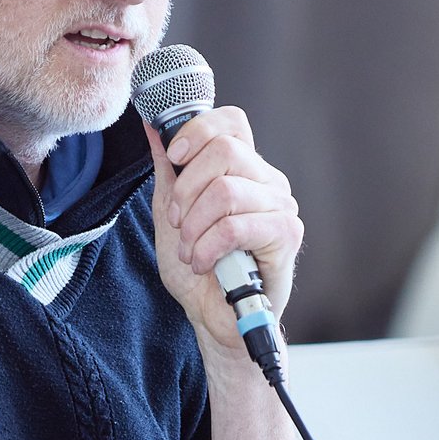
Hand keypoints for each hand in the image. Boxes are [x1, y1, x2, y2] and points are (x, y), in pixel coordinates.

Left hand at [144, 108, 302, 356]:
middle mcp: (267, 181)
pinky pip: (235, 226)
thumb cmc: (198, 268)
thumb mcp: (170, 213)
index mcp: (243, 169)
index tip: (174, 158)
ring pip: (226, 191)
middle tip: (178, 222)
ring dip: (194, 227)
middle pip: (224, 150)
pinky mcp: (285, 235)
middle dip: (186, 190)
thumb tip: (153, 126)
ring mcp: (280, 206)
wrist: (213, 317)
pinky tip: (205, 262)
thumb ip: (167, 171)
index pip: (231, 122)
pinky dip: (209, 247)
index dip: (198, 131)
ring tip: (191, 251)